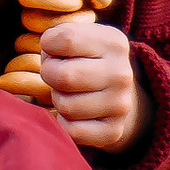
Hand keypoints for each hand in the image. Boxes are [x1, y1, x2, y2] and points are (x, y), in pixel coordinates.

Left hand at [37, 8, 144, 150]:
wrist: (115, 96)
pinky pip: (71, 131)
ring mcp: (120, 105)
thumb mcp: (78, 39)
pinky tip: (74, 114)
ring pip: (65, 106)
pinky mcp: (112, 132)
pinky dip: (63, 123)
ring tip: (68, 93)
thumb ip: (58, 37)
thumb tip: (47, 54)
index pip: (66, 39)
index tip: (54, 50)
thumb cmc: (84, 61)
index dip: (49, 45)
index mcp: (114, 42)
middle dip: (49, 74)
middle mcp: (121, 73)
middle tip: (57, 75)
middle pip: (63, 76)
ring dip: (58, 100)